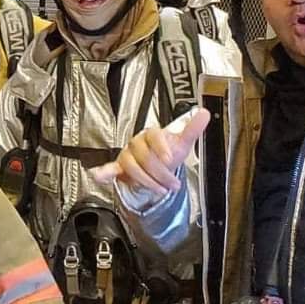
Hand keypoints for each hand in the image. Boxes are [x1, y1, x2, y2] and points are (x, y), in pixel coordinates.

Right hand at [92, 106, 209, 198]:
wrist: (158, 163)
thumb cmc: (168, 151)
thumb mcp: (182, 142)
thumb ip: (193, 129)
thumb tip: (205, 113)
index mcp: (152, 134)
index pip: (154, 136)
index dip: (161, 147)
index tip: (170, 159)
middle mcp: (137, 142)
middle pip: (145, 157)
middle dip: (161, 174)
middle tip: (173, 185)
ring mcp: (128, 155)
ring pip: (132, 167)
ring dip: (147, 181)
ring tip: (161, 190)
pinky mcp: (120, 167)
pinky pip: (110, 168)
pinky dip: (104, 172)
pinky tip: (99, 176)